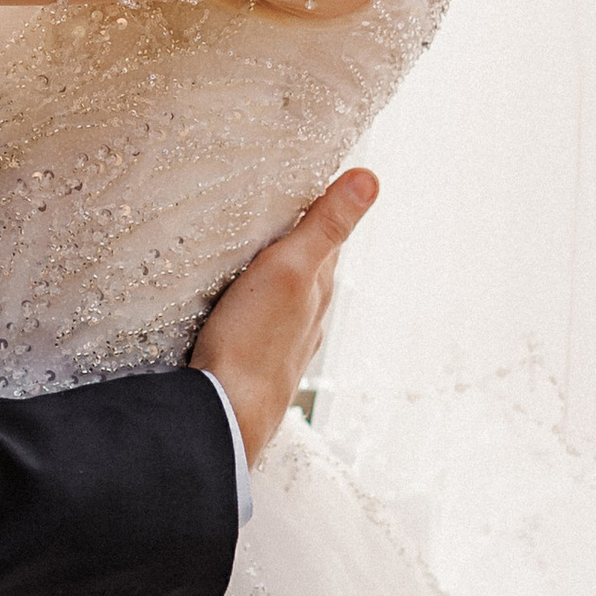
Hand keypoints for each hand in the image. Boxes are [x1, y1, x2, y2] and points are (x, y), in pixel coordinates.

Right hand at [188, 169, 376, 463]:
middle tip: (277, 211)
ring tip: (254, 255)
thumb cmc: (253, 342)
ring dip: (274, 278)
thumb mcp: (288, 269)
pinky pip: (259, 324)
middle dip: (296, 242)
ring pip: (284, 299)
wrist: (225, 416)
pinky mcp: (253, 363)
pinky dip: (253, 308)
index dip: (319, 209)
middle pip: (308, 270)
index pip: (328, 239)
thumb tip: (370, 178)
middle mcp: (307, 317)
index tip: (307, 181)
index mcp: (318, 288)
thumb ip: (325, 225)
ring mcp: (282, 344)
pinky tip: (237, 310)